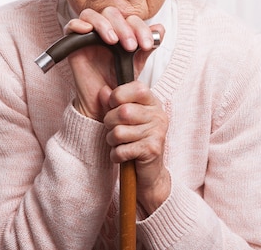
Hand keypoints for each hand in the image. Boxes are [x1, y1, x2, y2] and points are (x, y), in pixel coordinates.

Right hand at [65, 6, 162, 120]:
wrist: (107, 102)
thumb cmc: (120, 81)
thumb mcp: (137, 62)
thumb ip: (147, 45)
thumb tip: (160, 28)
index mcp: (121, 30)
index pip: (130, 18)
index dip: (141, 29)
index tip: (147, 45)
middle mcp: (104, 29)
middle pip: (111, 13)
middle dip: (124, 28)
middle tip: (130, 47)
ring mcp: (88, 35)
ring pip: (92, 15)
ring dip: (104, 25)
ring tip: (113, 42)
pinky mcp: (73, 44)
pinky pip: (70, 26)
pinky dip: (78, 24)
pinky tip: (87, 31)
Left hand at [104, 81, 170, 213]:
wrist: (150, 172)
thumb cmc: (136, 141)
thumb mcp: (124, 119)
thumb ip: (113, 104)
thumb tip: (102, 90)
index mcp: (153, 103)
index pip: (137, 88)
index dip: (119, 95)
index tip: (113, 104)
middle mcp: (158, 115)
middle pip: (123, 112)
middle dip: (110, 122)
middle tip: (113, 129)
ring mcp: (157, 132)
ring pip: (119, 132)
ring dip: (112, 141)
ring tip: (119, 143)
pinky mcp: (152, 150)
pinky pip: (121, 150)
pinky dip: (116, 155)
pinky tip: (122, 156)